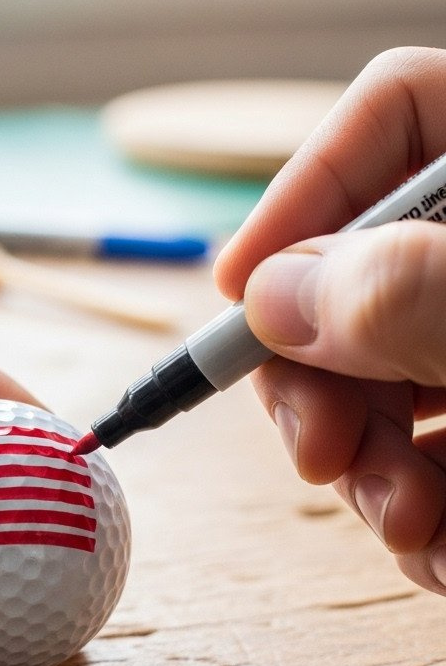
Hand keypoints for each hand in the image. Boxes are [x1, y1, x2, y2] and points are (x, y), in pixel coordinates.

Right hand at [214, 46, 445, 597]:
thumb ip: (409, 291)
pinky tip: (440, 553)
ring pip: (395, 373)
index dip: (304, 192)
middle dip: (322, 374)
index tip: (240, 297)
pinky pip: (443, 445)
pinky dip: (424, 505)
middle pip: (368, 267)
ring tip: (402, 525)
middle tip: (315, 452)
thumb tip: (272, 299)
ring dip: (370, 465)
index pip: (394, 112)